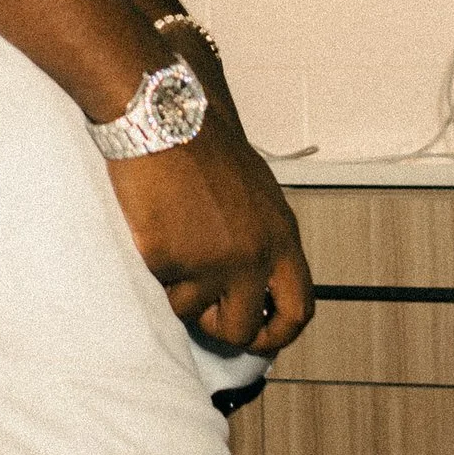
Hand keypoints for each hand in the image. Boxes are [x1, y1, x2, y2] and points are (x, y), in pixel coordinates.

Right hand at [105, 114, 314, 356]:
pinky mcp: (172, 261)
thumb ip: (262, 241)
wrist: (163, 119)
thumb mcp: (255, 195)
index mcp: (281, 238)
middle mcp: (254, 257)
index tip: (256, 335)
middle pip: (243, 331)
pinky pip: (161, 289)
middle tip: (205, 313)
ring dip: (179, 292)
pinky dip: (156, 271)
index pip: (298, 309)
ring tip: (172, 245)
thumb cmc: (203, 148)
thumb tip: (257, 287)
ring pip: (193, 313)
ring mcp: (212, 263)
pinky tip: (155, 232)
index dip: (276, 334)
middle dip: (221, 330)